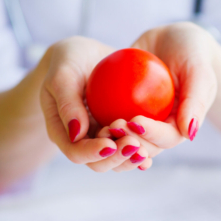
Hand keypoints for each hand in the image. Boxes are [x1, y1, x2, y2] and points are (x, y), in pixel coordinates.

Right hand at [40, 37, 149, 171]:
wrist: (85, 56)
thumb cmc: (69, 60)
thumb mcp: (62, 73)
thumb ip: (67, 102)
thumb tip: (77, 134)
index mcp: (63, 133)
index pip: (76, 152)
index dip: (92, 153)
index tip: (110, 144)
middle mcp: (83, 141)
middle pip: (99, 163)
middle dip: (117, 158)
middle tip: (134, 145)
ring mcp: (103, 138)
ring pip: (118, 159)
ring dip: (131, 157)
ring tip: (145, 149)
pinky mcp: (121, 132)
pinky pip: (133, 143)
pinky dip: (145, 146)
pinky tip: (157, 143)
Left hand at [96, 23, 218, 163]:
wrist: (174, 40)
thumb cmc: (193, 52)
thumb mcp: (199, 71)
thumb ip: (196, 100)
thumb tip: (190, 133)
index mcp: (180, 127)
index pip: (166, 138)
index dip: (150, 135)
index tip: (135, 121)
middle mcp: (160, 129)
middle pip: (143, 145)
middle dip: (128, 142)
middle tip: (112, 126)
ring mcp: (141, 122)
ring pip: (125, 137)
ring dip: (112, 137)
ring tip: (99, 127)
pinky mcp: (124, 111)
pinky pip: (110, 117)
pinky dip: (100, 119)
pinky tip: (85, 113)